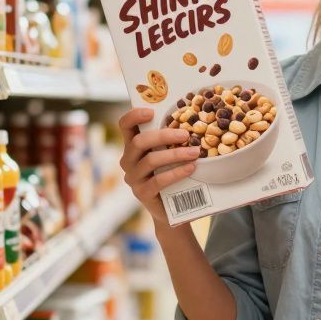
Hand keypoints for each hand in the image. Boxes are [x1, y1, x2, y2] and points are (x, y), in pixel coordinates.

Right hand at [117, 108, 199, 229]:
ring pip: (150, 160)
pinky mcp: (141, 193)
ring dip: (175, 154)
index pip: (125, 125)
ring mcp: (133, 178)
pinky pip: (158, 180)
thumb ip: (171, 139)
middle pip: (139, 142)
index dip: (134, 116)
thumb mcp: (168, 153)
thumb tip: (193, 121)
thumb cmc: (171, 172)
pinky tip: (190, 168)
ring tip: (195, 152)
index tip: (151, 111)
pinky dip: (176, 172)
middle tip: (186, 134)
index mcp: (132, 146)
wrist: (171, 208)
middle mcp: (128, 160)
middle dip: (163, 136)